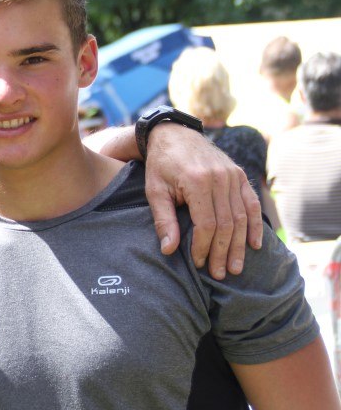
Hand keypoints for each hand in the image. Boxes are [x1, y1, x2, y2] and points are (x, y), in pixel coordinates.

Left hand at [144, 123, 262, 278]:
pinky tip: (254, 244)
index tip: (199, 263)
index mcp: (197, 181)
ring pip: (241, 217)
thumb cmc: (161, 165)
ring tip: (236, 267)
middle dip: (223, 252)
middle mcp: (220, 178)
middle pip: (227, 224)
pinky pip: (252, 203)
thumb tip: (168, 250)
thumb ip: (163, 220)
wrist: (174, 135)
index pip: (207, 224)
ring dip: (239, 245)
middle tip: (221, 274)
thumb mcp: (155, 191)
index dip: (204, 247)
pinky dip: (254, 225)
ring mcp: (233, 175)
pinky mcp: (239, 175)